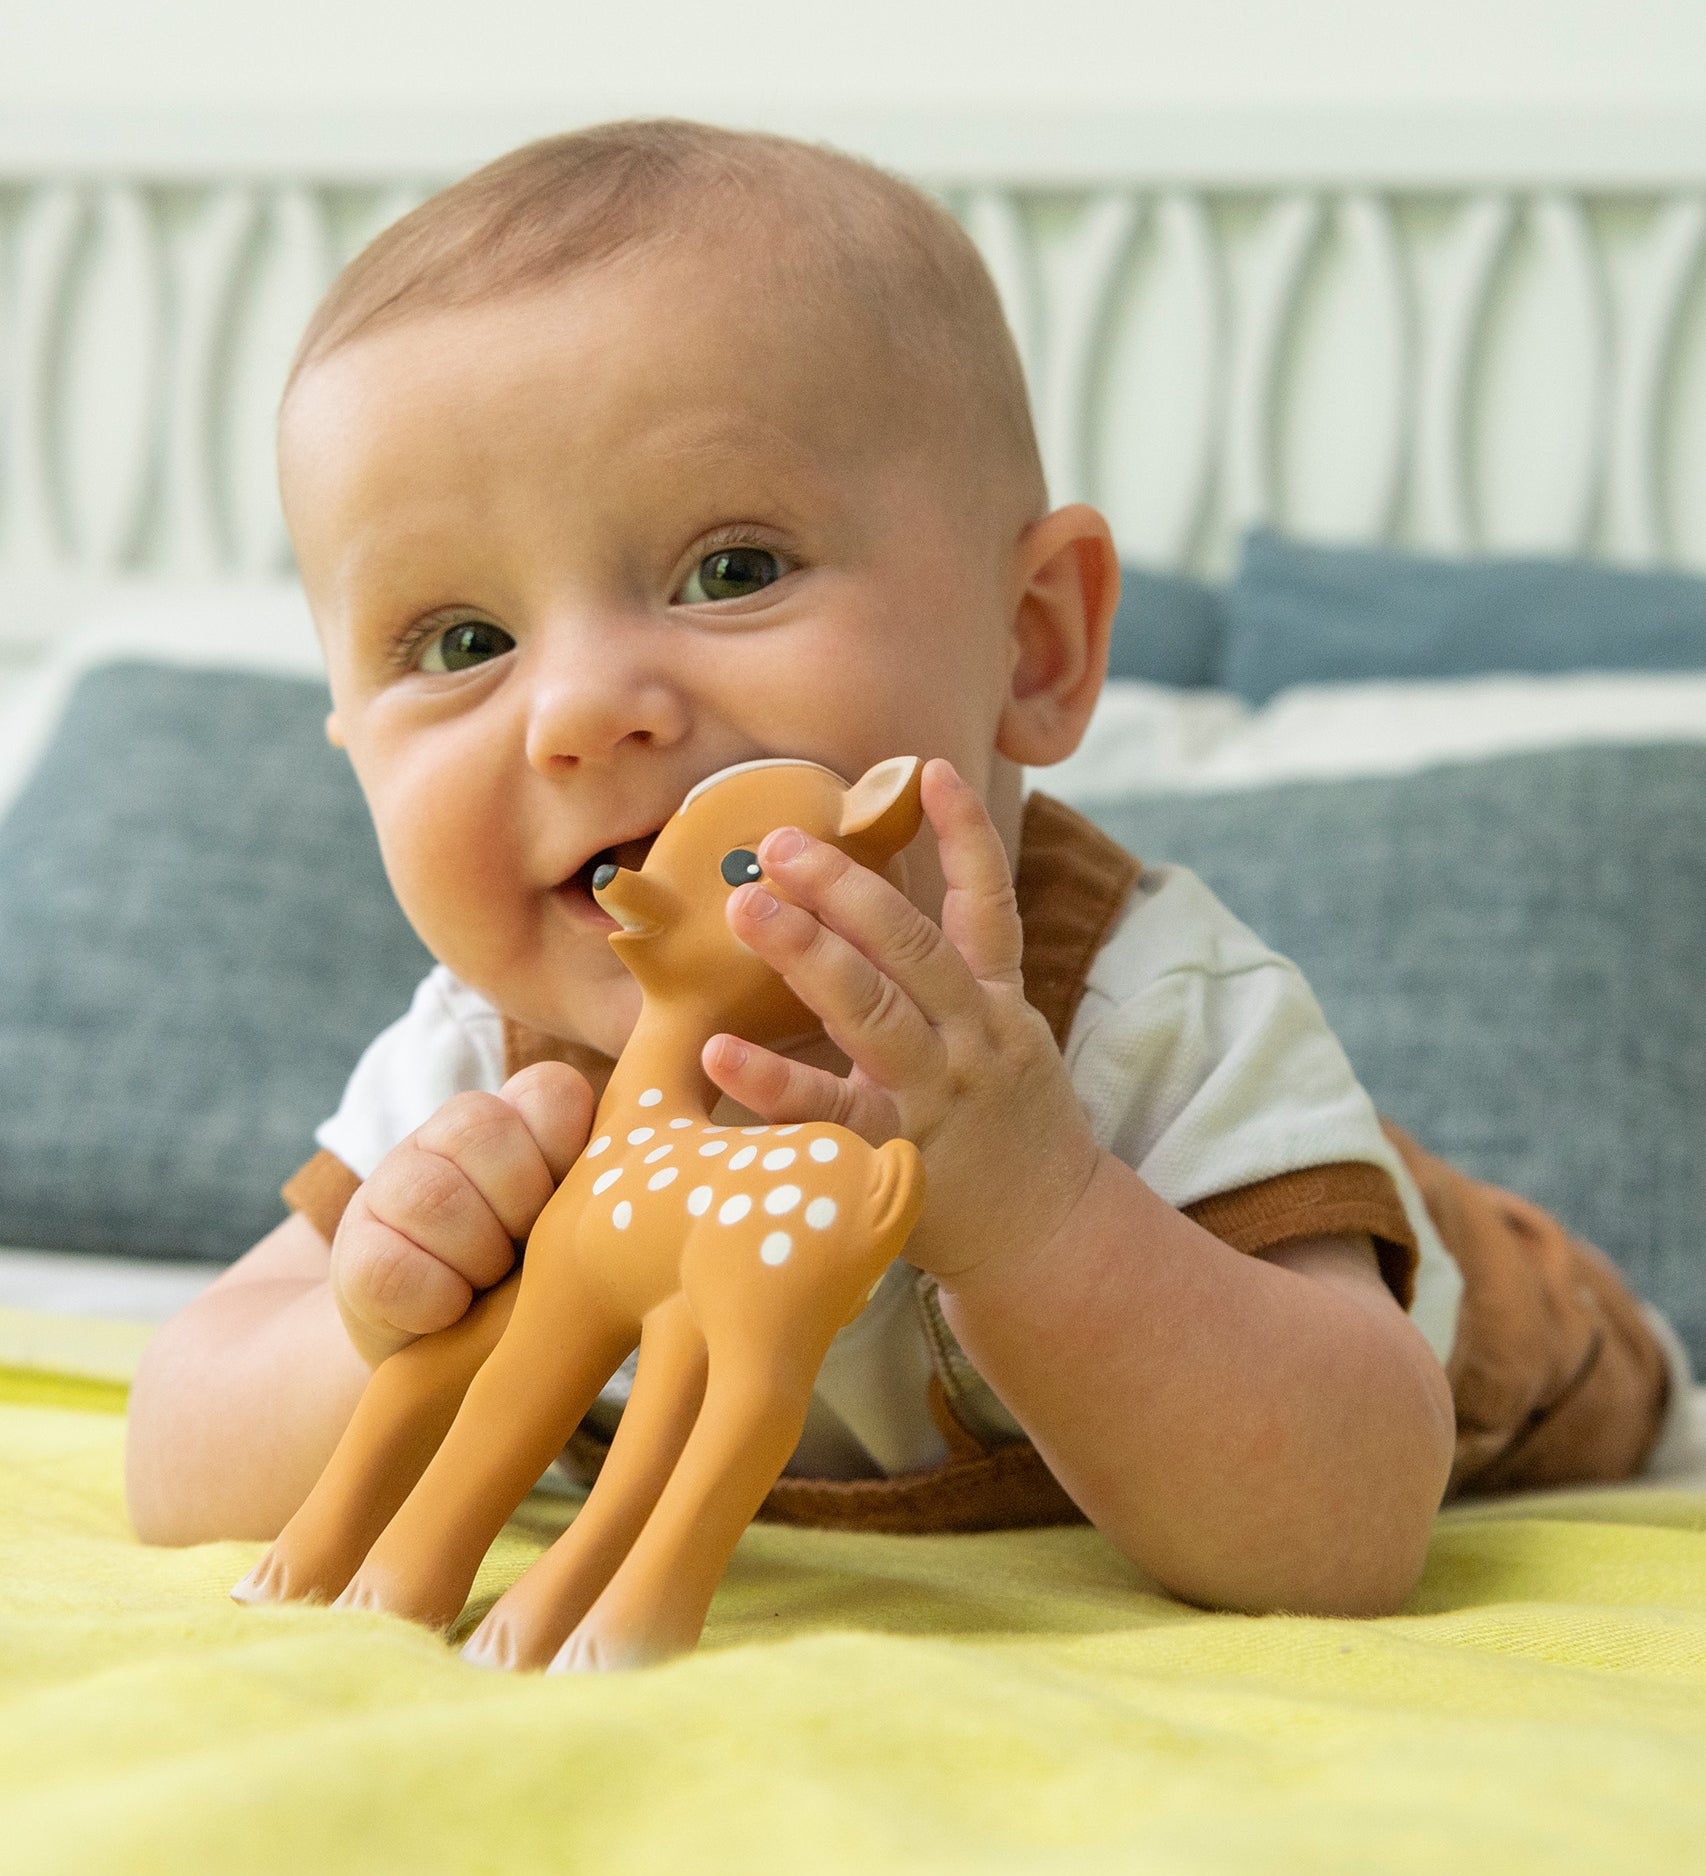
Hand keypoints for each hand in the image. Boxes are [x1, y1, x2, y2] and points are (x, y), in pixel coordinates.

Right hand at [329, 1062, 591, 1364]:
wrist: (457, 1368)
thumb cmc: (544, 1291)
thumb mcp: (585, 1237)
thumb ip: (609, 1193)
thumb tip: (653, 1176)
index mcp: (524, 1120)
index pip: (551, 1090)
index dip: (564, 1152)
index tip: (571, 1209)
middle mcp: (451, 1134)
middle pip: (481, 1126)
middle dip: (518, 1206)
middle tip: (527, 1254)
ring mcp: (393, 1183)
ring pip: (431, 1195)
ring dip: (475, 1258)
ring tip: (489, 1287)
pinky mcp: (353, 1251)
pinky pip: (390, 1267)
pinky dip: (433, 1302)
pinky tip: (448, 1315)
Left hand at [706, 758, 1100, 1285]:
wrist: (1048, 1236)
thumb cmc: (1005, 1126)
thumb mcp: (1003, 1037)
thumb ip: (953, 977)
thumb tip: (871, 905)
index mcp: (996, 1001)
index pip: (988, 904)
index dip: (966, 834)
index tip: (934, 769)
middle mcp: (974, 1036)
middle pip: (912, 947)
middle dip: (845, 887)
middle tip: (778, 843)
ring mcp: (940, 1095)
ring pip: (877, 1011)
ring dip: (810, 954)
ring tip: (749, 908)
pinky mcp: (902, 1155)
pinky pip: (832, 1113)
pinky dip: (775, 1082)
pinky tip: (721, 1051)